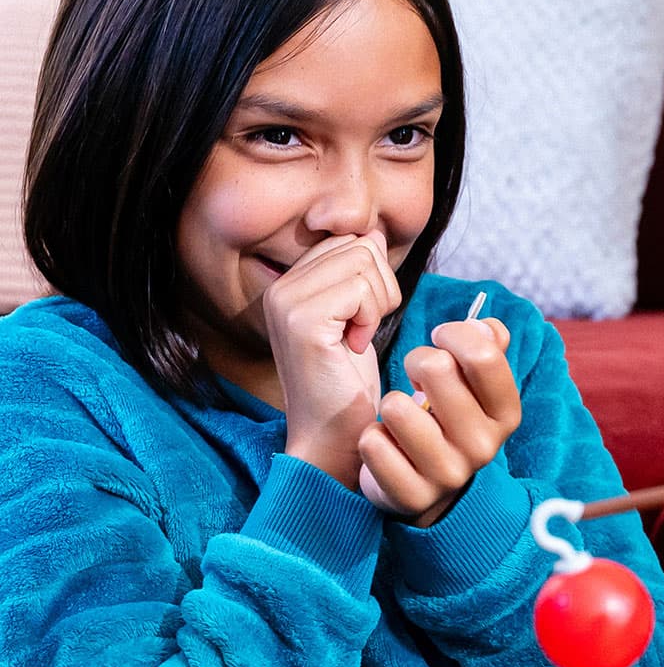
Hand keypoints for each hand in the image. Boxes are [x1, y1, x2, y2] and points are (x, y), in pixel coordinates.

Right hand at [270, 232, 398, 486]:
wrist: (334, 435)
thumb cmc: (349, 381)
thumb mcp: (359, 317)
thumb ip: (361, 274)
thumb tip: (373, 232)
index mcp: (289, 283)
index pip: (351, 241)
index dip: (374, 278)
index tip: (361, 319)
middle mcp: (280, 287)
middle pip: (361, 246)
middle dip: (381, 287)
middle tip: (363, 329)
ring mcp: (286, 302)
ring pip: (364, 262)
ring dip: (378, 303)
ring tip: (357, 338)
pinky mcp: (302, 321)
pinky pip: (361, 289)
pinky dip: (371, 317)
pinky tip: (355, 346)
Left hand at [358, 316, 521, 524]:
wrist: (429, 488)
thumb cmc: (449, 421)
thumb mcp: (475, 387)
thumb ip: (487, 348)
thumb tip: (485, 324)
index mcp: (506, 414)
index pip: (484, 355)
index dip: (453, 335)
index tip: (441, 340)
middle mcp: (484, 446)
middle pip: (436, 368)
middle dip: (417, 362)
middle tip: (418, 379)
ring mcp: (449, 473)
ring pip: (397, 406)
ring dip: (392, 403)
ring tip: (403, 417)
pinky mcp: (411, 494)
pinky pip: (373, 443)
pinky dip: (373, 437)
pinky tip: (388, 445)